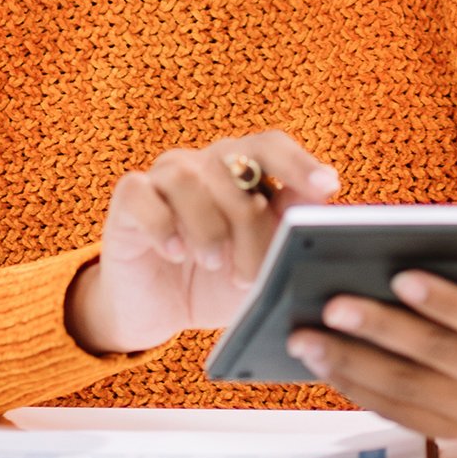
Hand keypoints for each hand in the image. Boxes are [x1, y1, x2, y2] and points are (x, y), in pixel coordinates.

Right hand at [66, 130, 338, 355]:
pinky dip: (161, 225)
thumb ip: (290, 238)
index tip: (327, 187)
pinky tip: (174, 253)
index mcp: (242, 171)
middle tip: (251, 276)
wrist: (158, 310)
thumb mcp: (262, 267)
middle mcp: (204, 164)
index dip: (299, 163)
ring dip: (207, 226)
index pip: (271, 147)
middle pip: (234, 168)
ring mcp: (164, 177)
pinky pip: (142, 194)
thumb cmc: (217, 282)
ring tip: (213, 263)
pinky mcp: (129, 199)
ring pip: (187, 178)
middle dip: (250, 226)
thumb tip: (325, 219)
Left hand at [284, 215, 456, 438]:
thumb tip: (452, 225)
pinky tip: (317, 361)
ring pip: (404, 388)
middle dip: (378, 328)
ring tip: (303, 337)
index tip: (400, 277)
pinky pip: (391, 410)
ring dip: (350, 362)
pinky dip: (351, 385)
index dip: (445, 300)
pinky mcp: (442, 430)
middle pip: (433, 353)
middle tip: (330, 305)